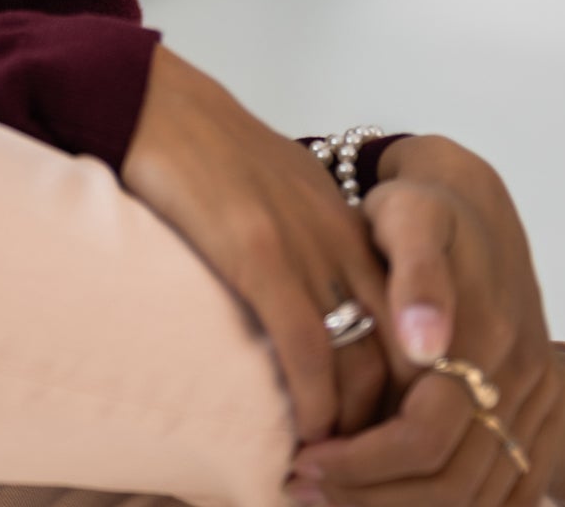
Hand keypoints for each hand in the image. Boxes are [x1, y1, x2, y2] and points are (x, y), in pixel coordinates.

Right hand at [121, 45, 393, 444]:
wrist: (154, 99)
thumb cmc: (203, 148)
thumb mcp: (281, 189)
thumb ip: (308, 239)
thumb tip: (308, 304)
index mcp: (350, 223)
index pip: (410, 325)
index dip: (403, 390)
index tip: (381, 433)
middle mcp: (341, 237)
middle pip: (397, 353)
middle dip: (385, 423)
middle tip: (358, 466)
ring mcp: (303, 245)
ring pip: (357, 361)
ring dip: (349, 429)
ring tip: (327, 466)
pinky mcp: (257, 252)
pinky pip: (305, 346)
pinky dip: (312, 402)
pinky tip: (303, 433)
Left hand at [288, 137, 564, 506]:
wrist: (478, 210)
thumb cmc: (425, 214)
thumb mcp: (410, 219)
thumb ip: (418, 276)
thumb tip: (426, 345)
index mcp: (483, 343)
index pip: (423, 436)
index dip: (361, 460)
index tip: (301, 460)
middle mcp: (516, 384)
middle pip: (449, 482)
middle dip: (370, 496)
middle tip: (300, 488)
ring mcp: (531, 406)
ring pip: (473, 496)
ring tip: (327, 497)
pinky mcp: (533, 419)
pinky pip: (501, 492)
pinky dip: (442, 506)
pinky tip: (382, 499)